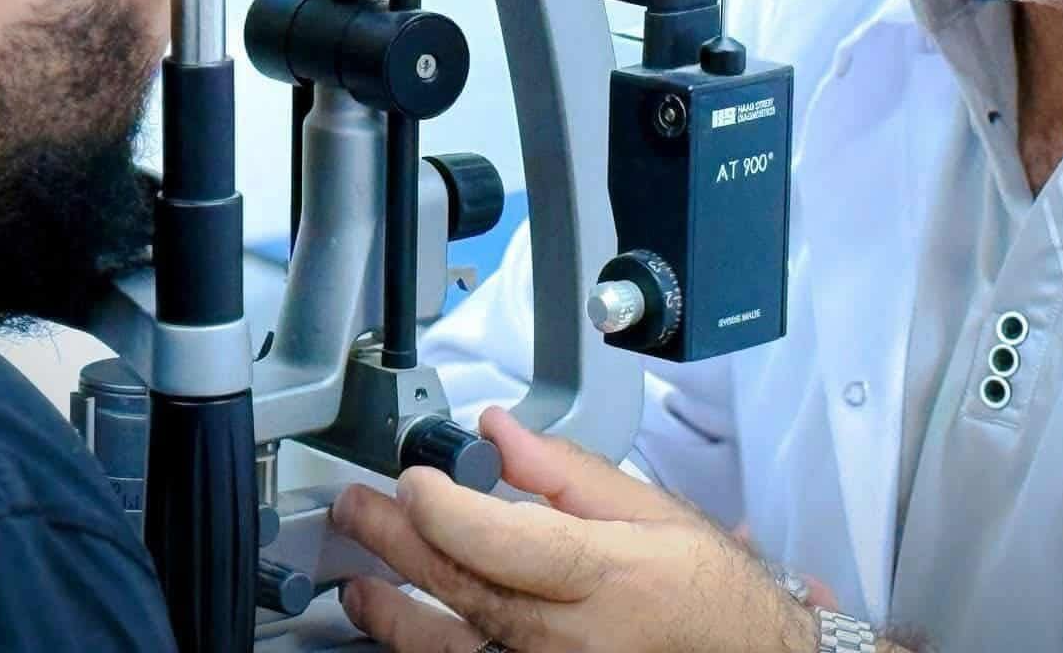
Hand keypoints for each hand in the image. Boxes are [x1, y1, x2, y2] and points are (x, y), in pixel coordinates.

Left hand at [328, 406, 818, 652]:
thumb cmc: (704, 591)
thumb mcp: (652, 511)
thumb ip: (567, 471)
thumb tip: (501, 431)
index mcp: (605, 575)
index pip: (505, 542)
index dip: (447, 507)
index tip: (415, 475)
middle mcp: (571, 637)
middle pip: (464, 587)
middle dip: (398, 542)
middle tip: (359, 509)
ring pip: (451, 647)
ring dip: (393, 613)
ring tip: (358, 583)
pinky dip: (429, 650)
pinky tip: (402, 631)